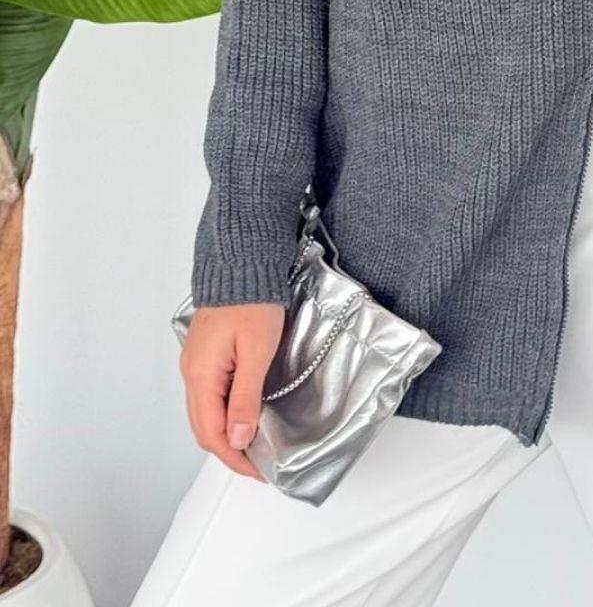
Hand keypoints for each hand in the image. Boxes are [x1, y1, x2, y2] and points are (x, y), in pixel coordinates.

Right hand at [179, 303, 285, 478]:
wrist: (242, 262)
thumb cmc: (251, 300)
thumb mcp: (256, 352)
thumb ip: (245, 398)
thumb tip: (237, 439)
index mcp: (201, 376)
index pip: (212, 434)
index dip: (235, 458)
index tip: (258, 471)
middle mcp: (192, 373)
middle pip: (204, 428)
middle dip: (229, 451)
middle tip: (258, 464)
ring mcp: (196, 364)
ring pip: (206, 413)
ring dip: (226, 433)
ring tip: (253, 445)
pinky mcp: (205, 355)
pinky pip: (210, 395)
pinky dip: (224, 413)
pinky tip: (242, 414)